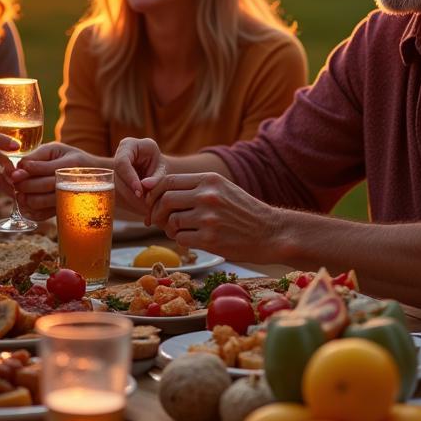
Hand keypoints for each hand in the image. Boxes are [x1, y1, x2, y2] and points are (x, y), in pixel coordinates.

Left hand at [9, 142, 99, 219]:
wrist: (95, 178)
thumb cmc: (71, 159)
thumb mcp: (57, 149)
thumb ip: (37, 155)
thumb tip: (19, 167)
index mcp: (70, 163)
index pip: (42, 168)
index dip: (24, 170)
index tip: (16, 171)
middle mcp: (72, 182)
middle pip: (41, 185)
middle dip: (23, 184)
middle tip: (15, 182)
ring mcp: (69, 199)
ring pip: (40, 202)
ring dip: (25, 198)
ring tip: (20, 193)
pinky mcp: (64, 211)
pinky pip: (42, 215)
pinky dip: (30, 211)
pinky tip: (27, 203)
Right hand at [113, 137, 166, 214]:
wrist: (152, 167)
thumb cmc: (158, 164)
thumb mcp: (161, 168)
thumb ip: (156, 177)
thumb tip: (146, 187)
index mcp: (129, 145)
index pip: (122, 162)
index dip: (129, 178)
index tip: (139, 192)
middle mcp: (118, 154)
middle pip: (118, 176)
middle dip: (130, 192)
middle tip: (144, 206)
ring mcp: (113, 167)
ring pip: (117, 186)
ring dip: (131, 199)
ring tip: (145, 209)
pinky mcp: (114, 179)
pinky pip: (119, 192)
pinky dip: (130, 202)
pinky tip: (141, 209)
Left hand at [144, 171, 276, 260]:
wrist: (271, 232)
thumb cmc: (242, 211)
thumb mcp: (222, 188)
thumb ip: (192, 187)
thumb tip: (152, 188)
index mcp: (209, 180)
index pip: (168, 180)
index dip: (153, 192)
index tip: (150, 202)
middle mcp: (207, 196)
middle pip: (165, 200)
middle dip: (157, 211)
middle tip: (159, 220)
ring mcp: (208, 218)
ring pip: (171, 221)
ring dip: (170, 228)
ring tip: (180, 230)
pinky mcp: (210, 239)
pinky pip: (180, 239)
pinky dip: (181, 240)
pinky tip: (192, 239)